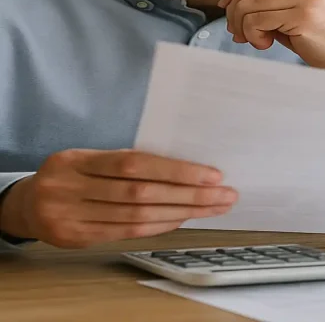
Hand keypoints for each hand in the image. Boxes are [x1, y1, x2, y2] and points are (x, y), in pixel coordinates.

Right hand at [0, 149, 236, 248]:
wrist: (27, 204)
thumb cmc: (72, 175)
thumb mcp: (89, 158)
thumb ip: (126, 162)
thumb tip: (184, 167)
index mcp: (77, 160)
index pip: (135, 164)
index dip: (176, 170)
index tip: (211, 175)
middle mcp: (70, 188)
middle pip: (140, 193)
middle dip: (189, 194)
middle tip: (224, 194)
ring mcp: (69, 216)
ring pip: (137, 217)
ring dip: (181, 213)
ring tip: (213, 207)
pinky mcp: (74, 239)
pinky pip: (126, 233)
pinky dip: (159, 225)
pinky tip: (183, 219)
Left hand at [218, 0, 324, 79]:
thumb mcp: (314, 21)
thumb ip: (285, 10)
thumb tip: (242, 11)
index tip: (229, 7)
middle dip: (236, 10)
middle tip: (238, 33)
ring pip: (252, 2)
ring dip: (243, 25)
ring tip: (255, 42)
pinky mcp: (306, 17)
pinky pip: (259, 19)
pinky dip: (252, 33)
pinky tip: (264, 45)